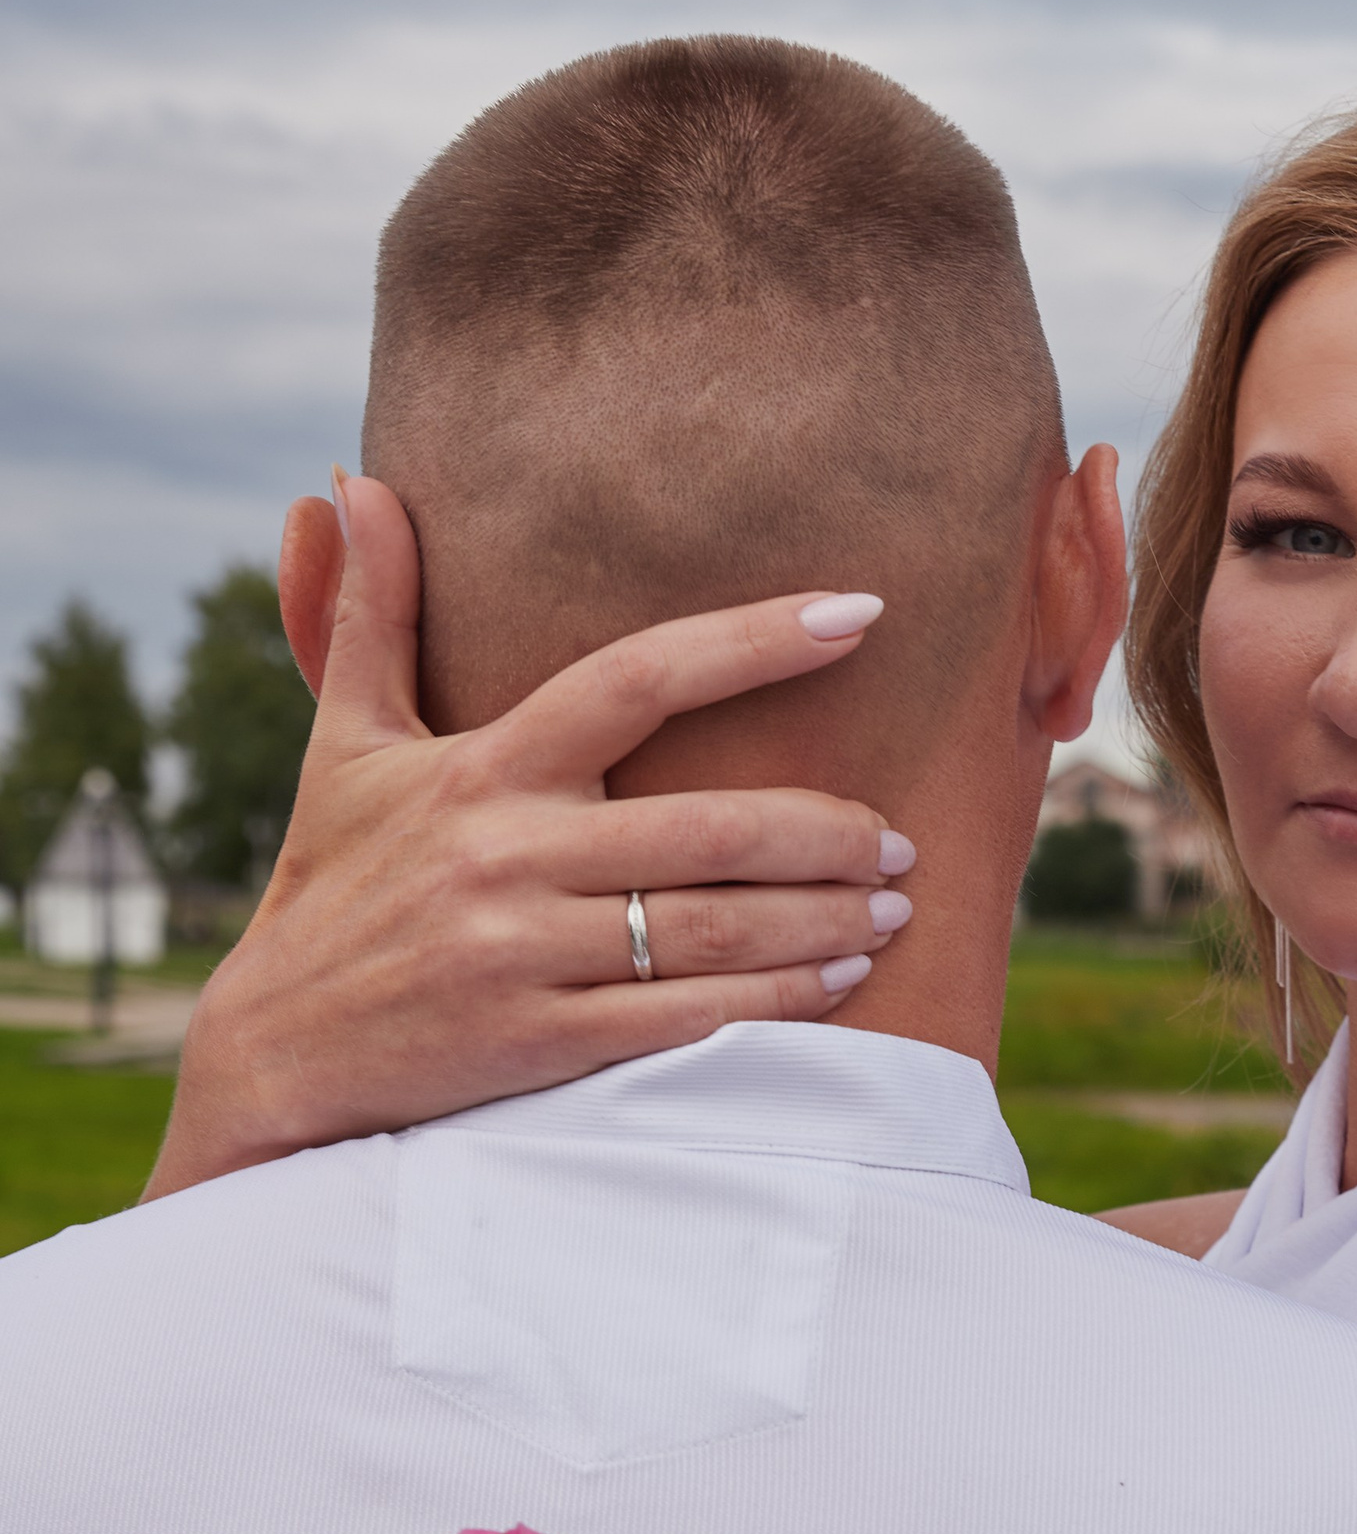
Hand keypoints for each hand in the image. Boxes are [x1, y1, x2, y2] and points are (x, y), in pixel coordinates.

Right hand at [148, 475, 916, 1196]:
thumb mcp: (347, 747)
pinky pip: (690, 1017)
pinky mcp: (541, 1042)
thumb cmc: (332, 886)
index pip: (636, 676)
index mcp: (483, 769)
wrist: (277, 1053)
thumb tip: (350, 480)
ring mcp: (526, 952)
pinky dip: (781, 1001)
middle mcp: (508, 853)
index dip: (753, 641)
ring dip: (827, 919)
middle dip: (830, 833)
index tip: (860, 612)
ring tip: (897, 908)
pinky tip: (842, 981)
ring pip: (717, 927)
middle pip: (713, 827)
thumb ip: (369, 616)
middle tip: (902, 838)